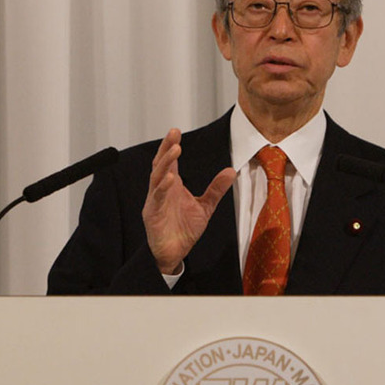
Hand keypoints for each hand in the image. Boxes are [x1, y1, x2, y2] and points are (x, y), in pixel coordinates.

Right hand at [142, 128, 235, 274]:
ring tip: (175, 150)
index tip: (176, 131)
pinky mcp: (153, 214)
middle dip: (166, 148)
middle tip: (174, 133)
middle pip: (160, 163)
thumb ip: (216, 189)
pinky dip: (163, 187)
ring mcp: (155, 201)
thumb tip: (230, 171)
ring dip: (165, 163)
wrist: (174, 253)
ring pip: (156, 177)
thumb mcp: (205, 206)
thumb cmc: (184, 229)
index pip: (169, 161)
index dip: (171, 145)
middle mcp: (162, 189)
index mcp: (172, 185)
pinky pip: (157, 197)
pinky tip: (170, 178)